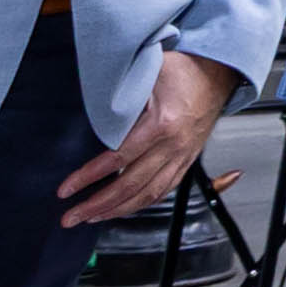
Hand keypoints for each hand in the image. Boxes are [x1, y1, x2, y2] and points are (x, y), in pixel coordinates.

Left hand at [63, 49, 243, 230]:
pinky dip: (141, 203)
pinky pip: (164, 189)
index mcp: (162, 124)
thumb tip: (92, 109)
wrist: (218, 73)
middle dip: (97, 204)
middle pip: (131, 185)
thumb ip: (121, 94)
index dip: (89, 177)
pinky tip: (123, 209)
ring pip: (148, 194)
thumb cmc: (183, 69)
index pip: (118, 159)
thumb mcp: (147, 73)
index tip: (67, 189)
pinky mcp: (188, 159)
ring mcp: (183, 155)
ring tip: (92, 217)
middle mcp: (174, 145)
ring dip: (117, 210)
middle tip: (71, 216)